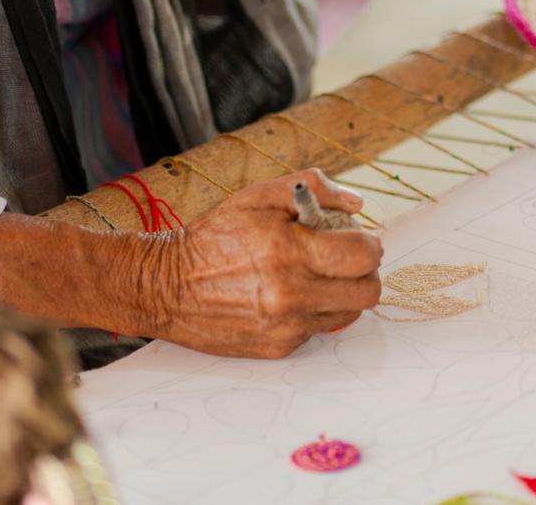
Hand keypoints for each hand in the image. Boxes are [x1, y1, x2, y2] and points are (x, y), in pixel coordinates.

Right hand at [147, 169, 381, 357]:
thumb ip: (313, 188)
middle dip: (365, 272)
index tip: (360, 238)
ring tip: (319, 276)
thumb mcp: (259, 196)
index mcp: (290, 252)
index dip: (369, 243)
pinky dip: (314, 312)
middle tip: (347, 259)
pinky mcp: (277, 348)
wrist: (166, 286)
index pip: (363, 256)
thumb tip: (355, 203)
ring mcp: (285, 326)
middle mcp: (292, 295)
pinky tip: (290, 295)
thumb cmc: (214, 237)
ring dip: (343, 293)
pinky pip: (317, 330)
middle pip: (367, 293)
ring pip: (348, 315)